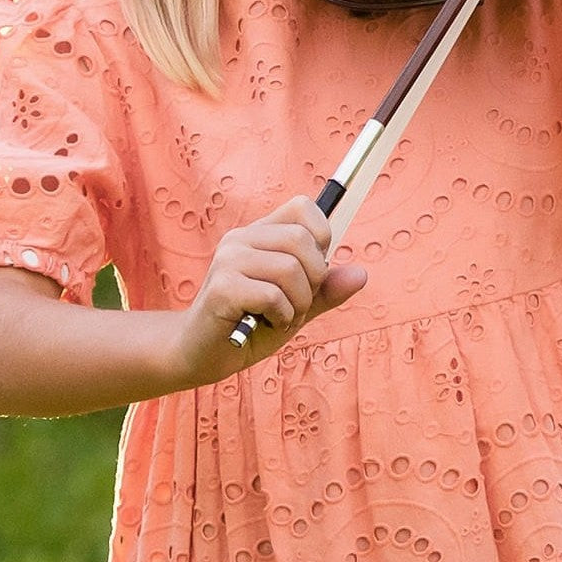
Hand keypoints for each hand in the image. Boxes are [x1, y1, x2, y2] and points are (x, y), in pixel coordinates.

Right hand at [174, 195, 366, 383]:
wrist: (200, 354)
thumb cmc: (249, 325)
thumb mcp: (296, 306)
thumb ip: (326, 290)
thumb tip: (362, 273)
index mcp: (259, 233)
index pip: (302, 206)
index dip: (321, 236)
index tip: (314, 270)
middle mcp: (241, 238)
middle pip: (302, 240)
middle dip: (313, 280)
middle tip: (297, 303)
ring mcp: (228, 260)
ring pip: (290, 268)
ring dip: (298, 304)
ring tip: (280, 316)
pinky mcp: (222, 287)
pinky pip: (273, 295)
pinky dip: (281, 316)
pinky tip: (265, 323)